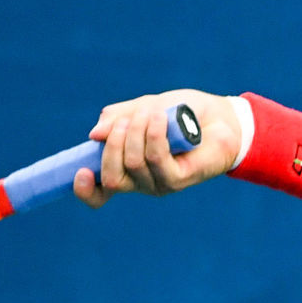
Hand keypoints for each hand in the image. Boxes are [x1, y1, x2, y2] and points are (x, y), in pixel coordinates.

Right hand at [73, 89, 241, 207]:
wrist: (221, 117)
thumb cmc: (181, 114)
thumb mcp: (144, 108)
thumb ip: (118, 118)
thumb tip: (93, 135)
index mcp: (126, 169)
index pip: (99, 195)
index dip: (84, 190)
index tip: (80, 171)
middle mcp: (140, 182)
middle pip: (111, 177)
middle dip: (113, 143)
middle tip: (129, 120)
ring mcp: (159, 184)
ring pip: (133, 164)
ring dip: (136, 132)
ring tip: (152, 111)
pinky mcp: (179, 180)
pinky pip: (157, 159)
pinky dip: (154, 135)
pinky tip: (161, 118)